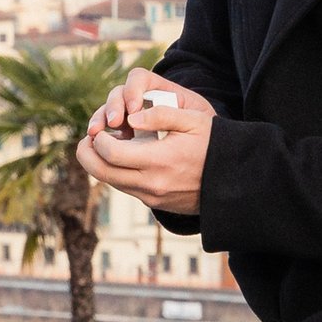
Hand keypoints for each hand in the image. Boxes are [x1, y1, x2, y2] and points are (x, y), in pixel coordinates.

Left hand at [79, 83, 214, 212]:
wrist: (234, 181)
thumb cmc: (215, 144)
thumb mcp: (193, 120)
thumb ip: (160, 116)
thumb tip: (130, 119)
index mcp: (159, 160)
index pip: (110, 153)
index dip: (98, 138)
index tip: (101, 128)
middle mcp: (152, 184)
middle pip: (101, 172)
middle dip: (87, 154)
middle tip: (88, 139)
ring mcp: (152, 198)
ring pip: (111, 183)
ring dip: (100, 165)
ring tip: (104, 145)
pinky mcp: (155, 204)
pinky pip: (126, 188)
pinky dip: (117, 173)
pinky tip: (124, 158)